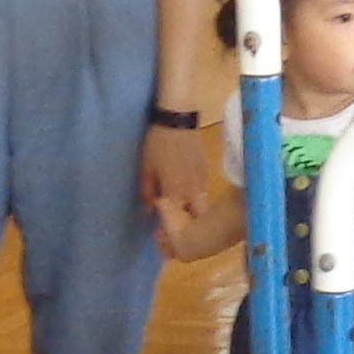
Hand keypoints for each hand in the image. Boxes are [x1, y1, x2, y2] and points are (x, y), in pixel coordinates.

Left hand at [140, 115, 214, 232]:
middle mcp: (192, 190)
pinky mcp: (206, 169)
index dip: (171, 231)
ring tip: (181, 208)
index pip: (178, 222)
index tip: (162, 235)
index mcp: (176, 192)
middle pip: (198, 218)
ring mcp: (202, 180)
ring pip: (203, 204)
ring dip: (193, 210)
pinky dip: (196, 195)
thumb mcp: (146, 167)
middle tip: (177, 223)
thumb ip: (147, 192)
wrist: (179, 118)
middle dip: (190, 225)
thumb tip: (149, 211)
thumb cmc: (158, 143)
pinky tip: (187, 190)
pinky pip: (203, 190)